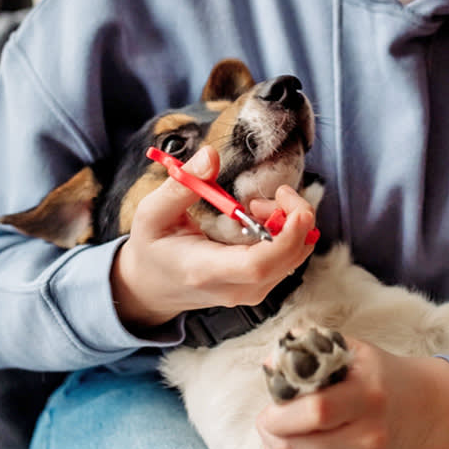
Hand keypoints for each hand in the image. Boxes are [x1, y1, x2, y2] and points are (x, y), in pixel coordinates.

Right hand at [110, 146, 316, 330]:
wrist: (152, 286)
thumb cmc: (153, 245)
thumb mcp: (153, 212)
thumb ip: (182, 184)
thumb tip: (211, 155)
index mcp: (204, 271)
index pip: (257, 266)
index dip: (286, 237)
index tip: (296, 207)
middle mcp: (234, 288)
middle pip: (287, 260)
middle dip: (296, 217)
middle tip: (275, 193)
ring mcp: (250, 292)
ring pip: (295, 257)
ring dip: (290, 222)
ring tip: (256, 205)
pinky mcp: (260, 286)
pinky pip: (289, 258)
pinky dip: (287, 232)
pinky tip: (260, 218)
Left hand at [256, 338, 448, 448]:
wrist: (421, 409)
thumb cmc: (380, 374)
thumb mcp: (352, 349)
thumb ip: (311, 347)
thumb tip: (271, 362)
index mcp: (368, 395)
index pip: (318, 411)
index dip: (282, 414)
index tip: (269, 407)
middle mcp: (370, 435)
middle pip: (302, 448)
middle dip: (271, 435)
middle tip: (266, 420)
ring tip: (275, 434)